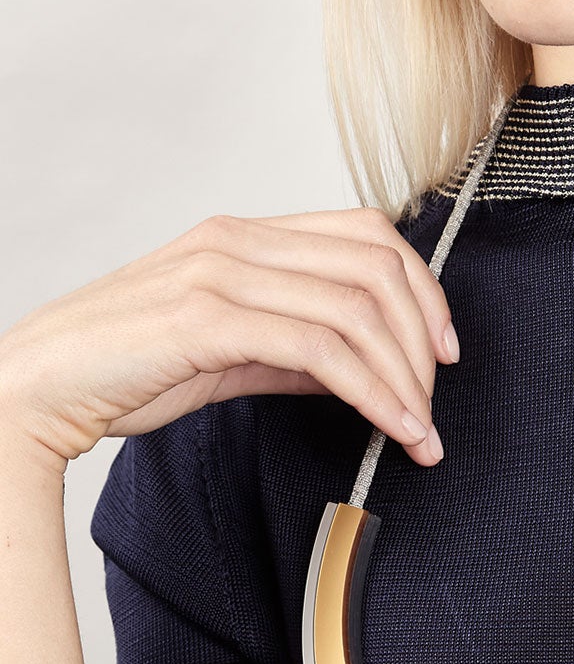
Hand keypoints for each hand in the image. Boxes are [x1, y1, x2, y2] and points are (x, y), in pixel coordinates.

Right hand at [0, 206, 458, 467]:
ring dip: (405, 377)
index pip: (366, 233)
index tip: (442, 350)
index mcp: (242, 237)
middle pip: (376, 266)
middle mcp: (236, 242)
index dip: (422, 288)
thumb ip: (292, 350)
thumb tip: (361, 368)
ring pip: (357, 308)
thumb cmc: (119, 371)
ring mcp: (221, 274)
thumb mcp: (223, 352)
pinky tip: (390, 428)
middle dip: (423, 338)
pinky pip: (320, 349)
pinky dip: (372, 393)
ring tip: (418, 431)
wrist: (32, 388)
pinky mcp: (207, 319)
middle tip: (434, 400)